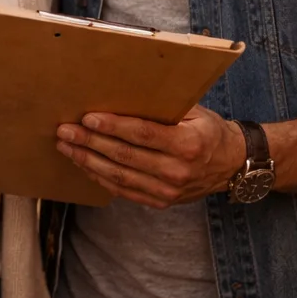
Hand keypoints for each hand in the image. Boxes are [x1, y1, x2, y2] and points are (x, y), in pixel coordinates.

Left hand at [56, 105, 245, 208]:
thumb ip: (164, 107)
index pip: (142, 134)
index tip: (88, 117)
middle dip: (90, 142)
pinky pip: (124, 191)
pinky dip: (100, 178)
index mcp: (187, 144)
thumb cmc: (209, 131)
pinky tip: (84, 164)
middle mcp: (177, 171)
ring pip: (119, 177)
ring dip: (88, 161)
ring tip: (67, 146)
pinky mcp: (160, 202)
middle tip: (65, 130)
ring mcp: (168, 191)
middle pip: (125, 156)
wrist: (232, 165)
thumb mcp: (195, 112)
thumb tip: (123, 95)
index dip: (113, 126)